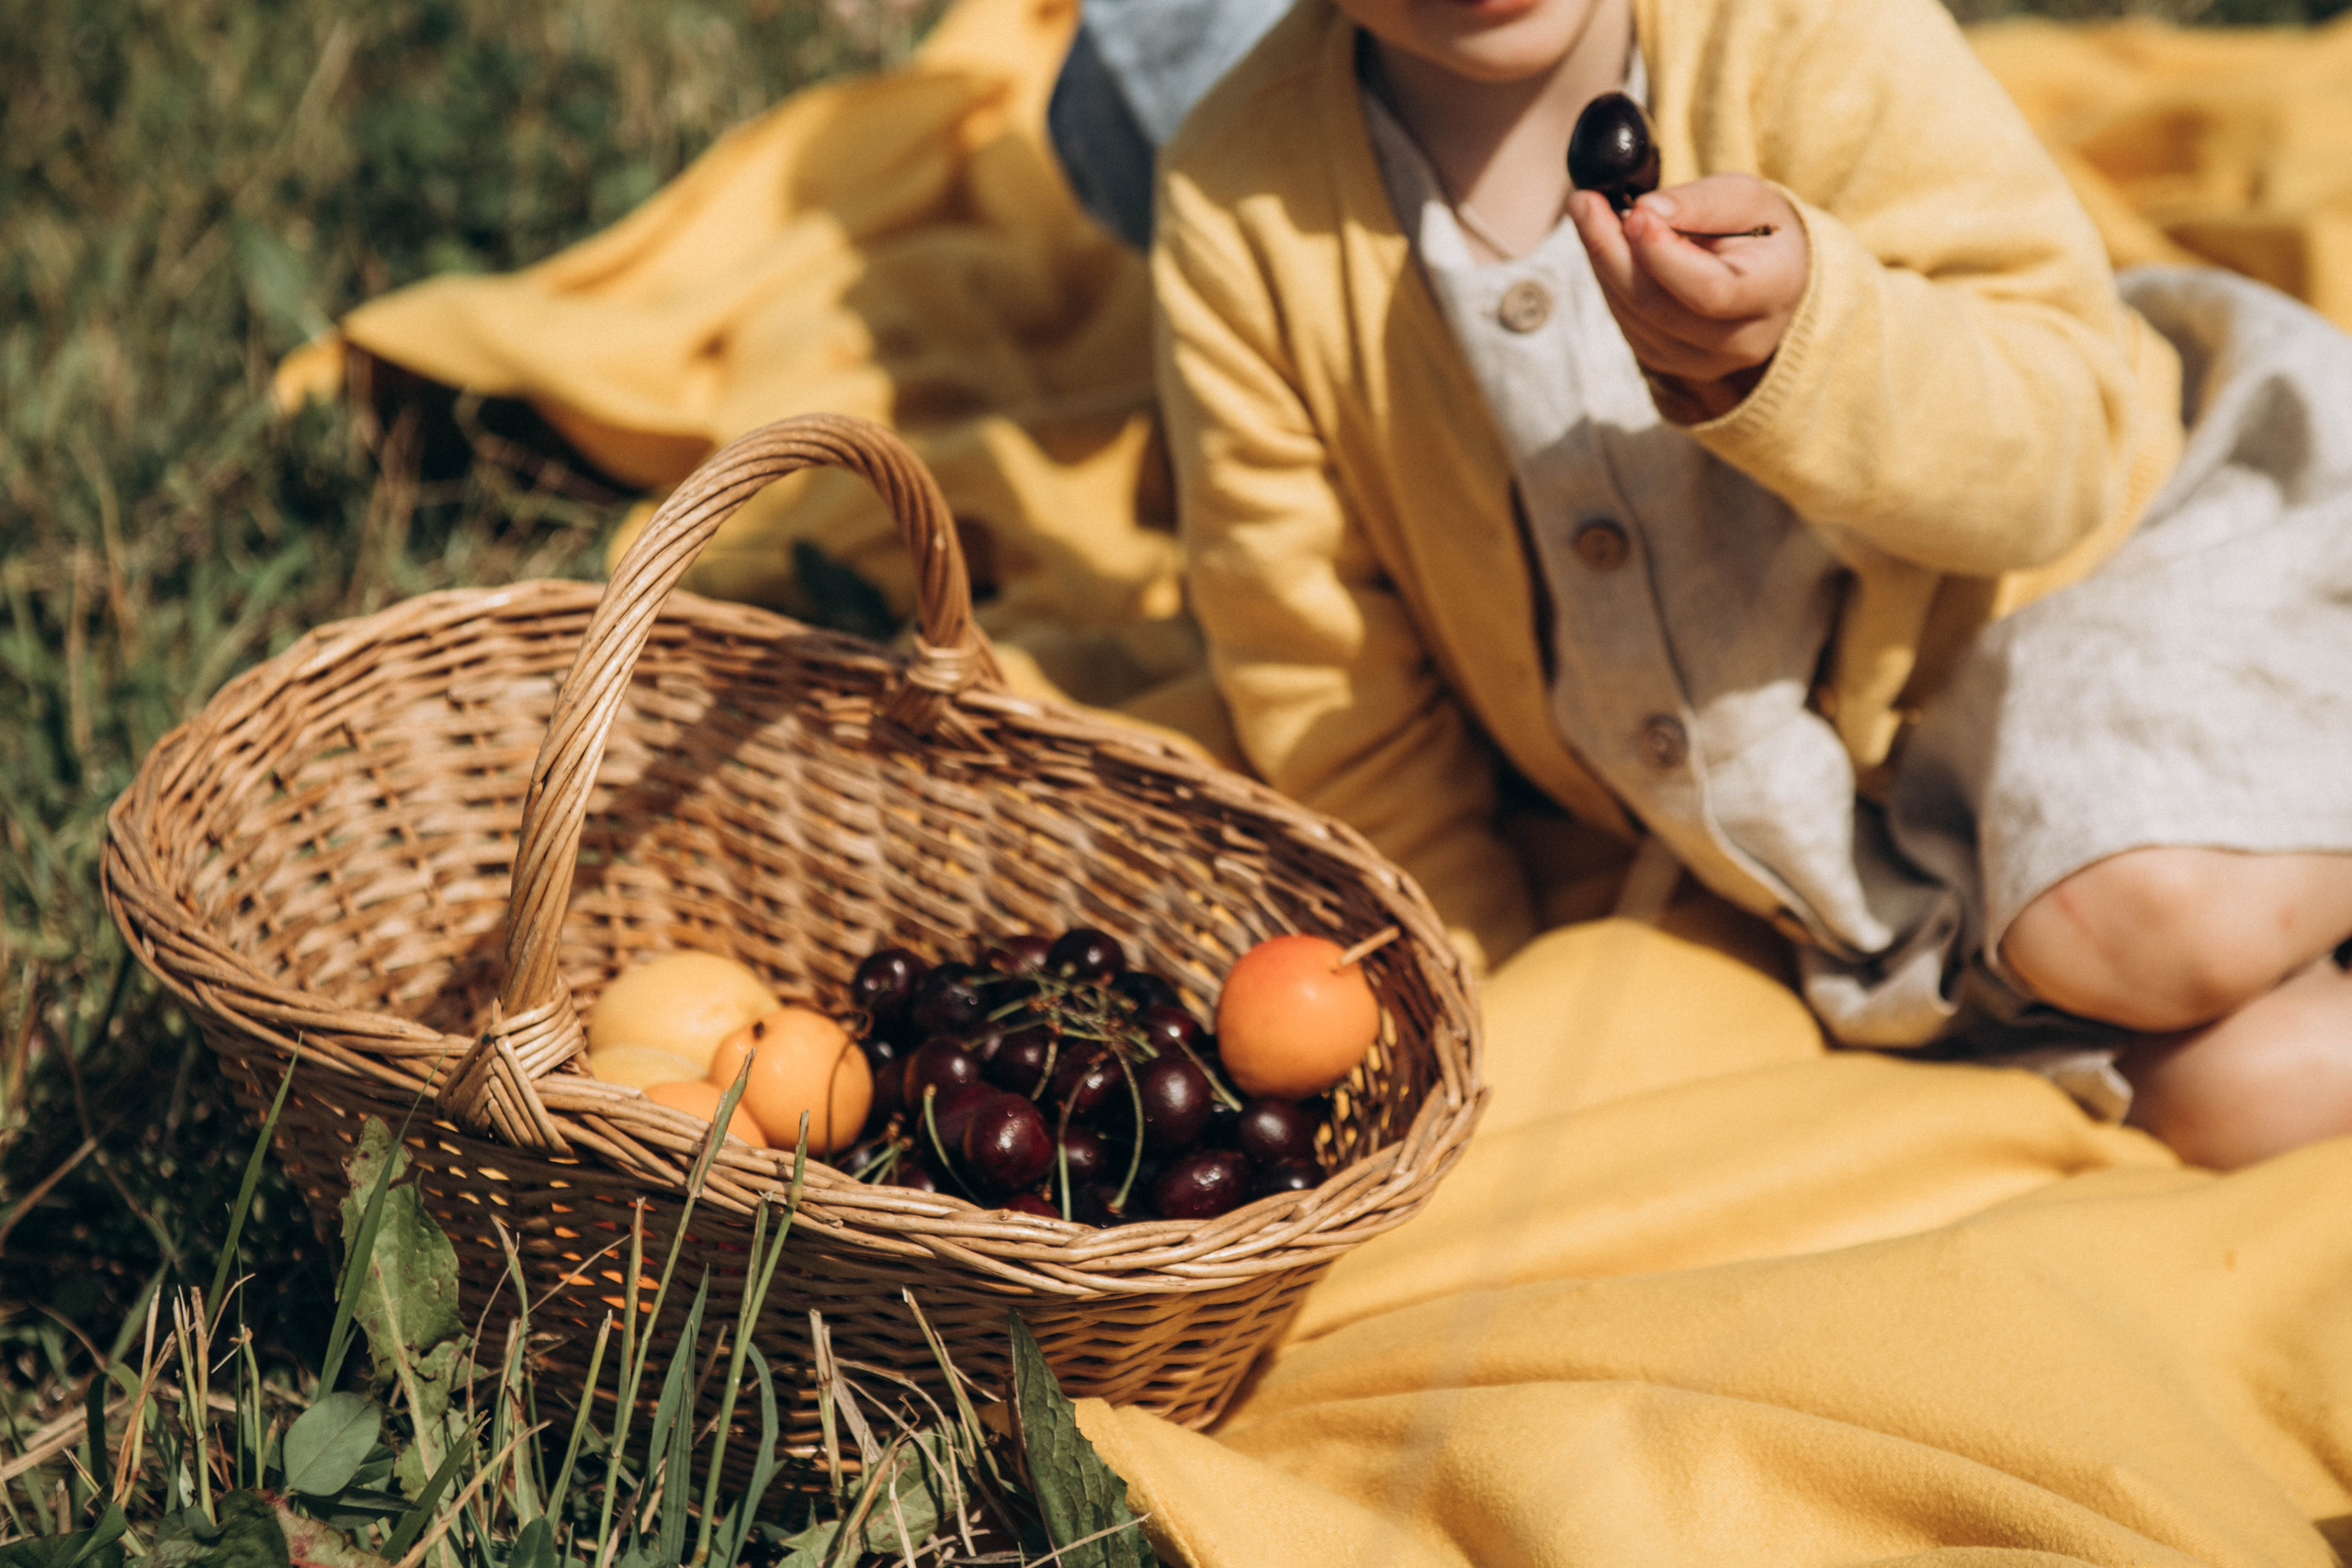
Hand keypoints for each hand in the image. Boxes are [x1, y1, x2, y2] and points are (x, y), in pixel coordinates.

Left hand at [1569, 174, 1807, 420]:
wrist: (1769, 274)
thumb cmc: (1759, 229)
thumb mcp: (1744, 197)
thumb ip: (1700, 202)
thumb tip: (1646, 209)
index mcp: (1773, 293)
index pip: (1712, 290)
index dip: (1664, 255)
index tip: (1634, 212)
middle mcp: (1741, 340)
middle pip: (1660, 308)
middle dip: (1613, 252)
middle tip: (1585, 202)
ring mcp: (1702, 362)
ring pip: (1635, 316)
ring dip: (1604, 262)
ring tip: (1593, 212)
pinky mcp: (1669, 363)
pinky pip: (1626, 323)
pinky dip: (1608, 281)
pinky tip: (1607, 246)